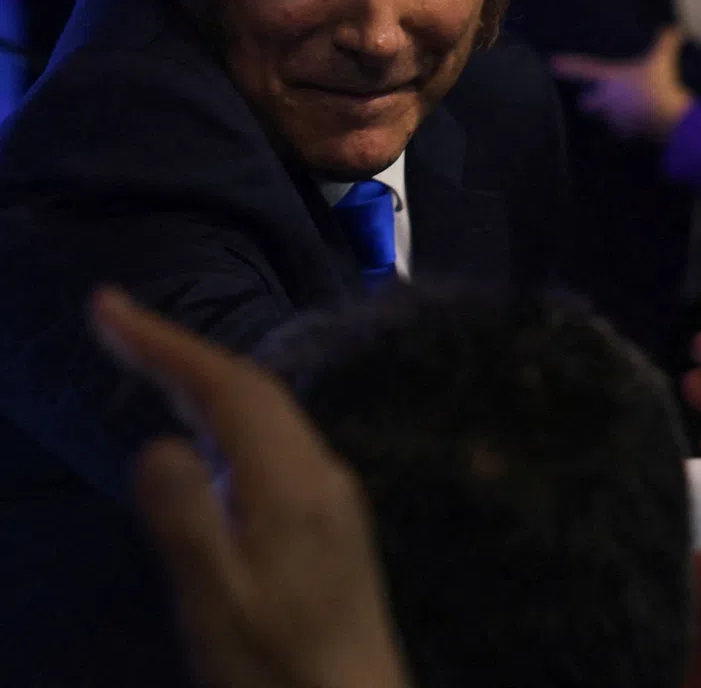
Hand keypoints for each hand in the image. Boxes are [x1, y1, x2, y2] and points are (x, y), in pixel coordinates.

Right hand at [91, 287, 407, 687]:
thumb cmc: (279, 673)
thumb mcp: (218, 607)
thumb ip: (187, 522)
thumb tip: (158, 443)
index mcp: (294, 482)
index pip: (228, 387)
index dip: (167, 342)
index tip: (108, 307)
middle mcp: (322, 471)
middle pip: (250, 389)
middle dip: (182, 351)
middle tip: (114, 325)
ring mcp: (333, 492)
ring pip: (266, 412)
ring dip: (207, 382)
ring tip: (150, 363)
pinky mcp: (332, 516)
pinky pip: (273, 441)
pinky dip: (230, 417)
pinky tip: (207, 436)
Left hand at [551, 28, 693, 139]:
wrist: (667, 118)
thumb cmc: (659, 85)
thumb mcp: (663, 60)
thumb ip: (666, 42)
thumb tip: (675, 28)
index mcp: (610, 78)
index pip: (583, 69)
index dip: (567, 66)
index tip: (551, 63)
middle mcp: (605, 99)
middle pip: (585, 104)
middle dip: (587, 102)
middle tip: (593, 99)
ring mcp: (612, 119)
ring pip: (601, 120)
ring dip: (607, 117)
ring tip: (619, 115)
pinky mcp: (623, 135)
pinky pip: (618, 135)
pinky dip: (624, 134)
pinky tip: (633, 132)